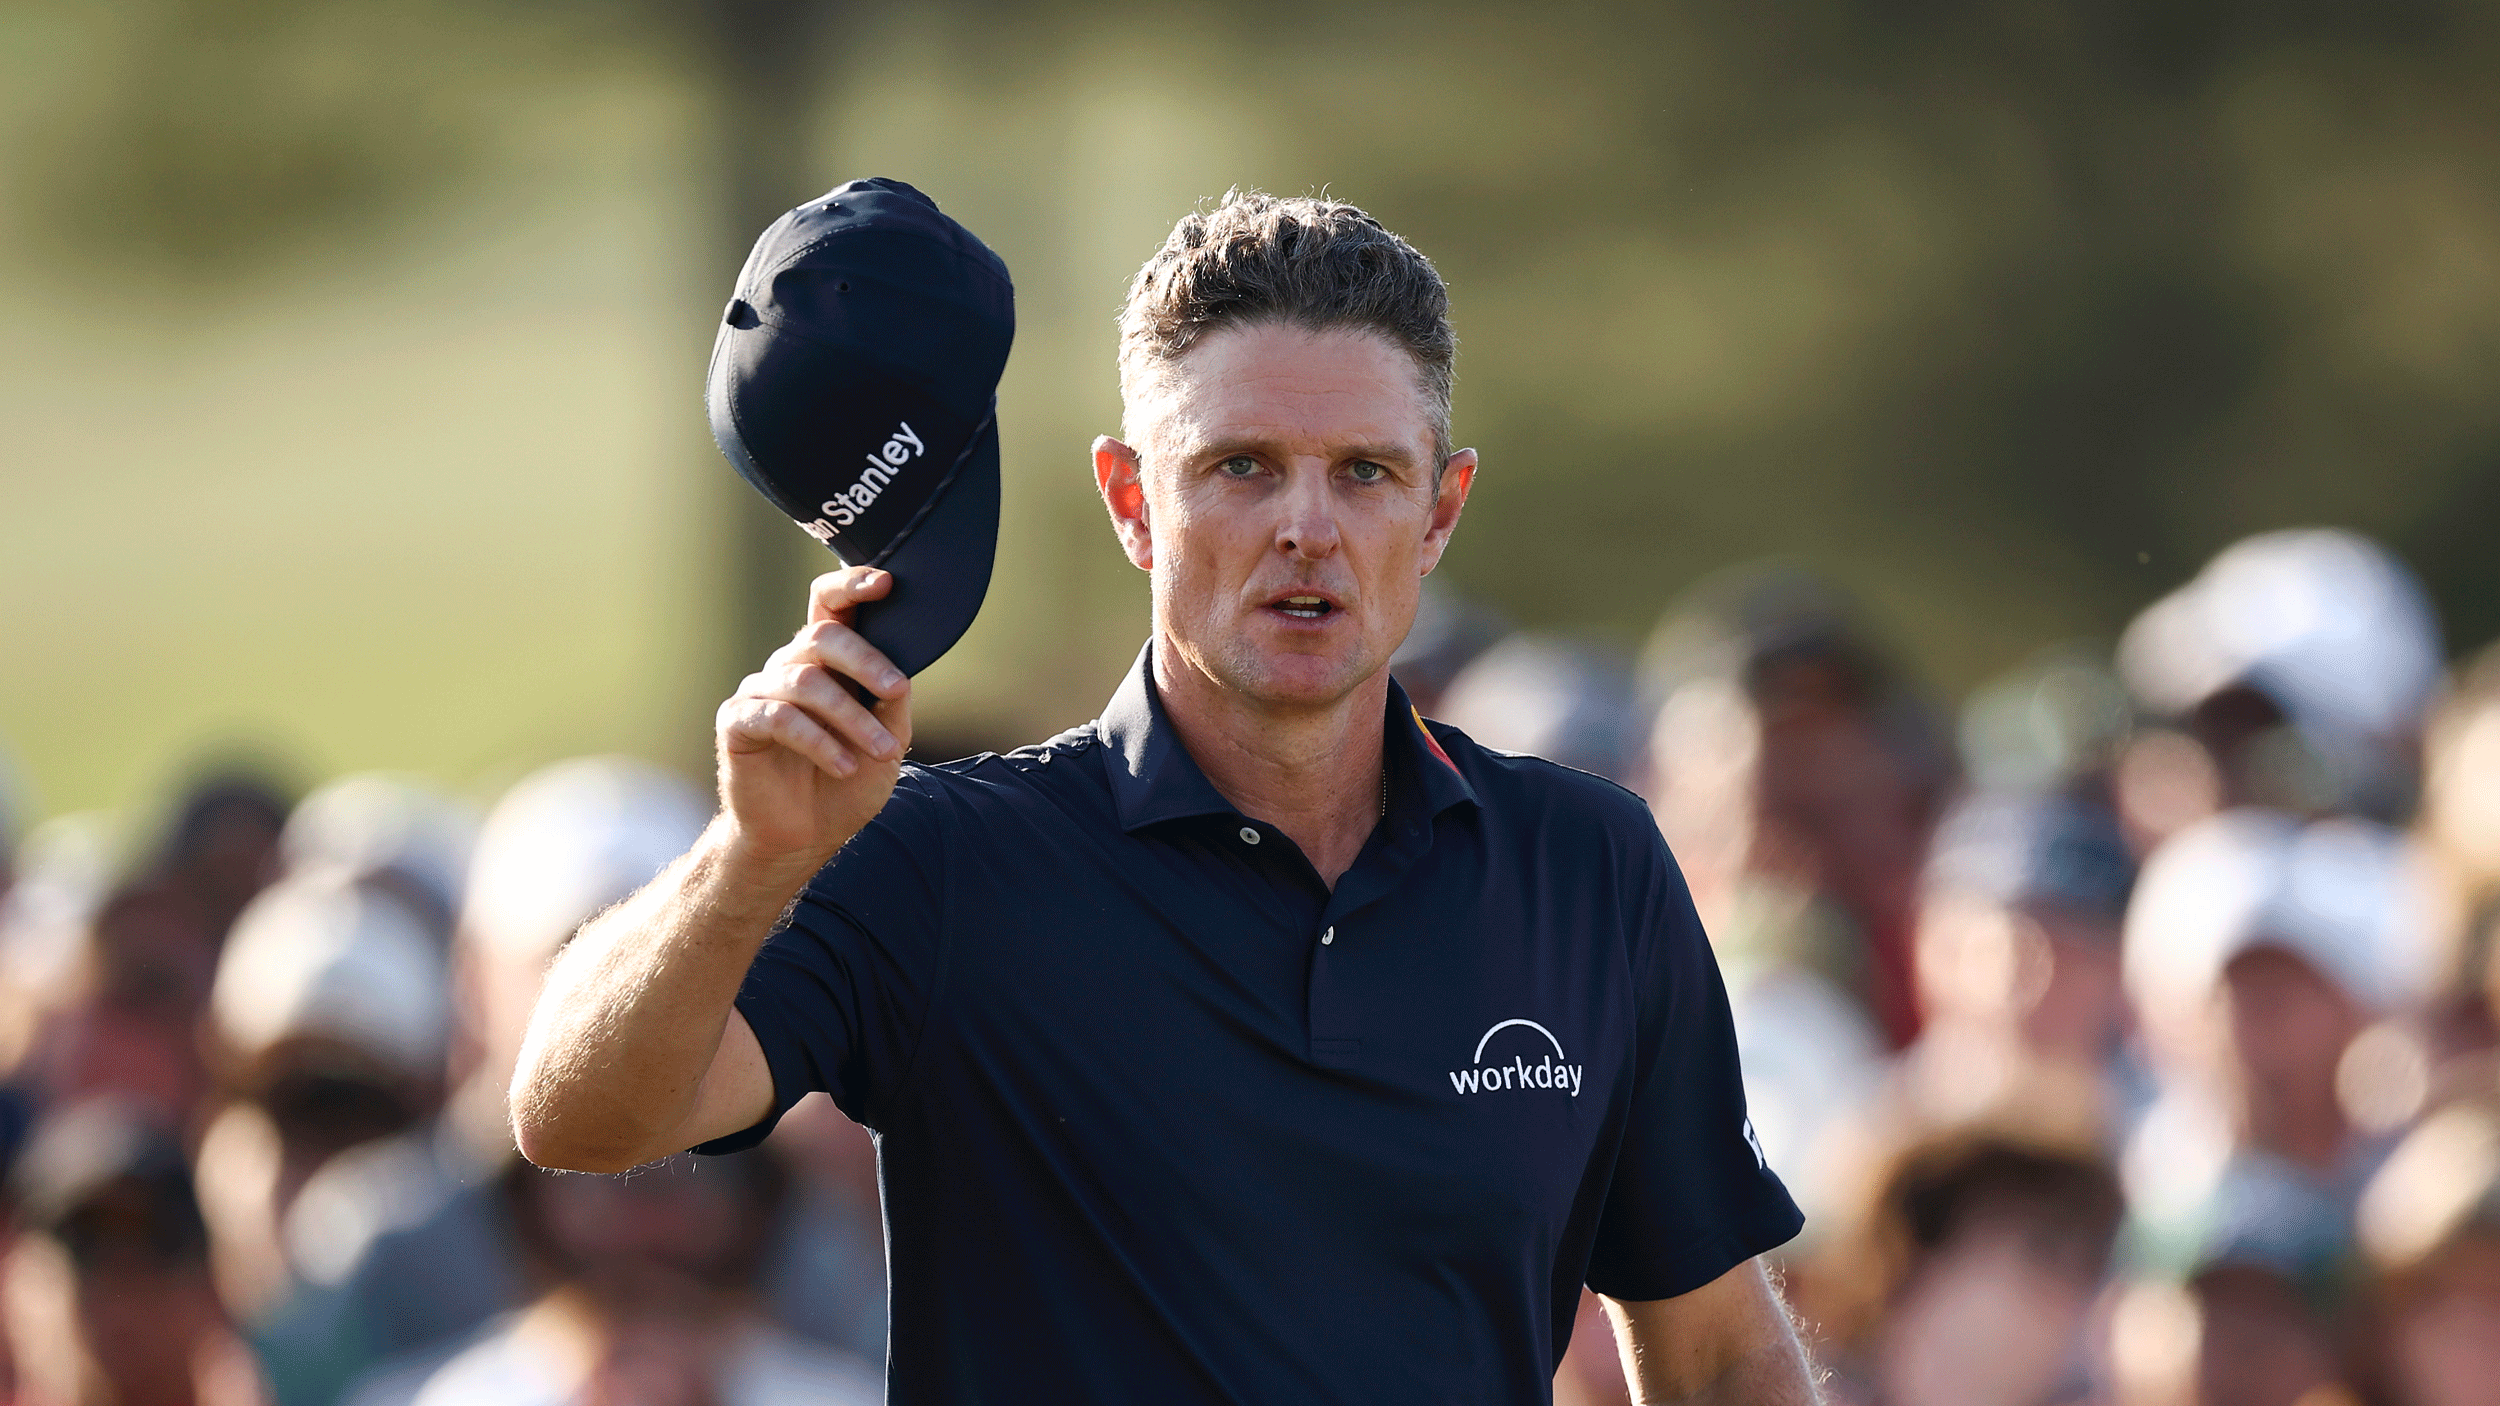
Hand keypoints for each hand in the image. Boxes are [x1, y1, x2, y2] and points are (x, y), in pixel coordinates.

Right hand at [714, 567, 913, 869]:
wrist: (804, 836)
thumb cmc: (846, 783)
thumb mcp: (886, 742)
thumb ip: (891, 705)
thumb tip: (901, 675)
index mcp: (825, 661)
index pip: (830, 605)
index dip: (852, 585)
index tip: (886, 583)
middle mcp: (789, 666)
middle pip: (822, 637)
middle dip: (866, 662)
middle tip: (897, 692)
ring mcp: (760, 692)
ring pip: (806, 682)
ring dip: (851, 718)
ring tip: (880, 753)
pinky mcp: (738, 723)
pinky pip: (778, 718)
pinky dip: (817, 741)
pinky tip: (842, 766)